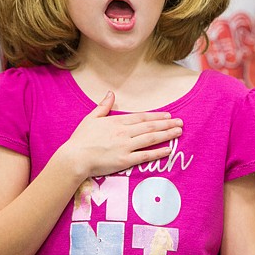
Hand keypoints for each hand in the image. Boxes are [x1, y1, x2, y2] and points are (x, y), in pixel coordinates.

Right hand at [59, 91, 181, 178]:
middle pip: (150, 126)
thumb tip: (111, 93)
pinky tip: (169, 149)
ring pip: (151, 138)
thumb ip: (103, 106)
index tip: (168, 115)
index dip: (157, 116)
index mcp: (117, 122)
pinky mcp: (125, 160)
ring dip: (167, 135)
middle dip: (167, 124)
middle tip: (181, 122)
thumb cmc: (81, 139)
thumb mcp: (91, 118)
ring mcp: (126, 147)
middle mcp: (124, 133)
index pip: (142, 117)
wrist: (74, 158)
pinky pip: (145, 156)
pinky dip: (158, 152)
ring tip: (178, 132)